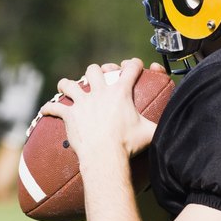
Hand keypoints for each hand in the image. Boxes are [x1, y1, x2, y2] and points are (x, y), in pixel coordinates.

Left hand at [0, 63, 44, 145]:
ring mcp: (24, 93)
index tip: (6, 71)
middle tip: (17, 66)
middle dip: (17, 72)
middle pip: (15, 77)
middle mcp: (15, 91)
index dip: (6, 74)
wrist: (17, 127)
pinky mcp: (32, 96)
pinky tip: (36, 75)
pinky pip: (36, 85)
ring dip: (27, 73)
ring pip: (26, 79)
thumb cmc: (6, 122)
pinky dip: (36, 79)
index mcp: (6, 93)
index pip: (5, 79)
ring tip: (27, 68)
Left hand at [41, 58, 156, 163]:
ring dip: (67, 85)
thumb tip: (175, 127)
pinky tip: (44, 111)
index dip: (134, 64)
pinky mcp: (70, 115)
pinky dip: (49, 109)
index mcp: (121, 93)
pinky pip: (55, 108)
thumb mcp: (150, 133)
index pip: (130, 69)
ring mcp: (83, 102)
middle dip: (96, 72)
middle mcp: (100, 92)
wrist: (105, 155)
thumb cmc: (128, 145)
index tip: (134, 65)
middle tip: (99, 78)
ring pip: (70, 84)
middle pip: (95, 70)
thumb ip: (161, 125)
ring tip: (66, 87)